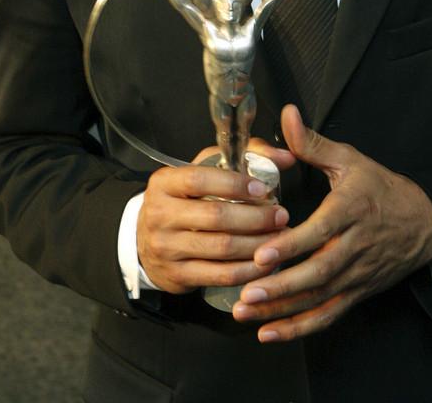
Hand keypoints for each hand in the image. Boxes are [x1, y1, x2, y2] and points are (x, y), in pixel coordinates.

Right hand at [137, 139, 294, 294]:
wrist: (146, 240)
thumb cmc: (184, 200)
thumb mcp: (204, 170)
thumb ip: (245, 156)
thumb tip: (285, 157)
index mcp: (165, 183)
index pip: (200, 180)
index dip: (235, 184)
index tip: (262, 189)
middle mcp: (160, 214)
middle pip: (216, 216)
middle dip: (256, 217)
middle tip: (281, 216)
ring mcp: (167, 247)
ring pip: (222, 248)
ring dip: (258, 244)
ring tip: (280, 237)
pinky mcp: (177, 275)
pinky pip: (221, 275)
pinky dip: (249, 270)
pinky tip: (266, 262)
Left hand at [232, 105, 431, 341]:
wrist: (425, 222)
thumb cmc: (381, 188)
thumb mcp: (350, 160)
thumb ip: (313, 143)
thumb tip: (287, 115)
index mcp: (351, 210)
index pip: (320, 232)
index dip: (292, 246)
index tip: (263, 253)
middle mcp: (355, 246)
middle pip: (318, 272)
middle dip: (281, 286)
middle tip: (247, 292)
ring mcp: (357, 274)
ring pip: (320, 298)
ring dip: (282, 310)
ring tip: (248, 312)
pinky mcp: (357, 292)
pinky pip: (328, 315)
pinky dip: (300, 328)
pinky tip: (270, 332)